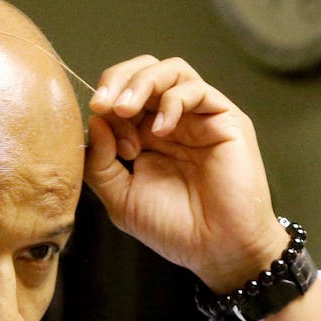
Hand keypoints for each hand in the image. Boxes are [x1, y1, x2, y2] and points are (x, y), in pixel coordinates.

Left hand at [84, 55, 288, 292]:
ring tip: (125, 109)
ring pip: (171, 70)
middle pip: (144, 71)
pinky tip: (161, 130)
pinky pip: (197, 89)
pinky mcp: (226, 119)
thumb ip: (101, 162)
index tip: (100, 132)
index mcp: (146, 136)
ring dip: (141, 83)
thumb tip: (94, 119)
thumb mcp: (121, 198)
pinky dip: (172, 101)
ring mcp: (200, 117)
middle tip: (103, 103)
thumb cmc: (174, 229)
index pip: (121, 95)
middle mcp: (173, 120)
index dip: (105, 104)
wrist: (217, 250)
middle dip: (118, 79)